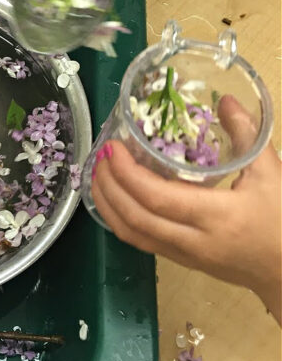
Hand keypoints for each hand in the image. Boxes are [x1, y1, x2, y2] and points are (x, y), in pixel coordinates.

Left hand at [92, 95, 280, 322]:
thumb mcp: (271, 173)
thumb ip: (247, 134)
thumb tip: (225, 100)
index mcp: (215, 216)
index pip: (156, 198)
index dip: (127, 173)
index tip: (113, 148)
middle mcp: (192, 240)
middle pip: (134, 217)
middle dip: (108, 186)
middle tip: (99, 157)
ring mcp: (183, 255)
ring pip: (132, 234)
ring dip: (107, 205)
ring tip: (97, 175)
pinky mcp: (180, 261)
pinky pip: (141, 241)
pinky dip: (120, 219)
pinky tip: (114, 199)